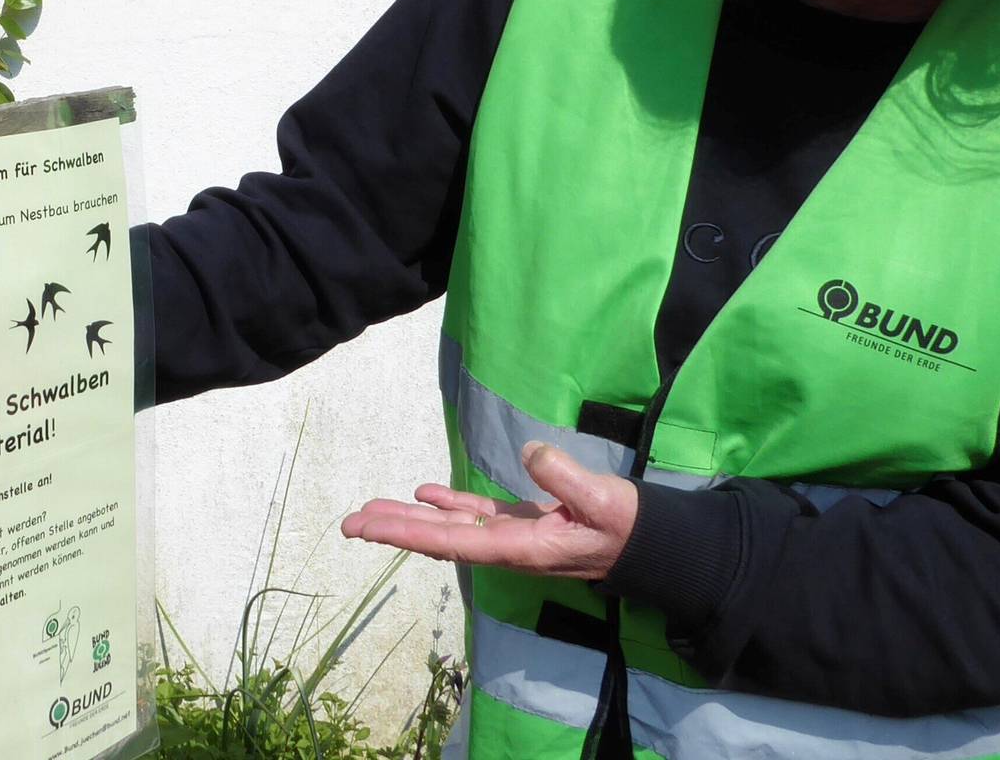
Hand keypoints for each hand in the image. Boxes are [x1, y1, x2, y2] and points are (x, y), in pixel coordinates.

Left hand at [339, 441, 638, 580]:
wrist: (652, 544)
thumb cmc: (629, 526)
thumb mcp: (604, 501)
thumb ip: (567, 477)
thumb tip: (532, 451)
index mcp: (521, 547)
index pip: (452, 540)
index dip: (407, 532)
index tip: (369, 528)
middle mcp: (507, 548)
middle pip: (439, 538)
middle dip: (394, 529)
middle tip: (348, 524)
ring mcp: (512, 536)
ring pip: (451, 528)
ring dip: (411, 519)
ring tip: (370, 511)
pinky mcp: (522, 524)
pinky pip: (475, 517)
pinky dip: (447, 505)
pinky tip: (423, 494)